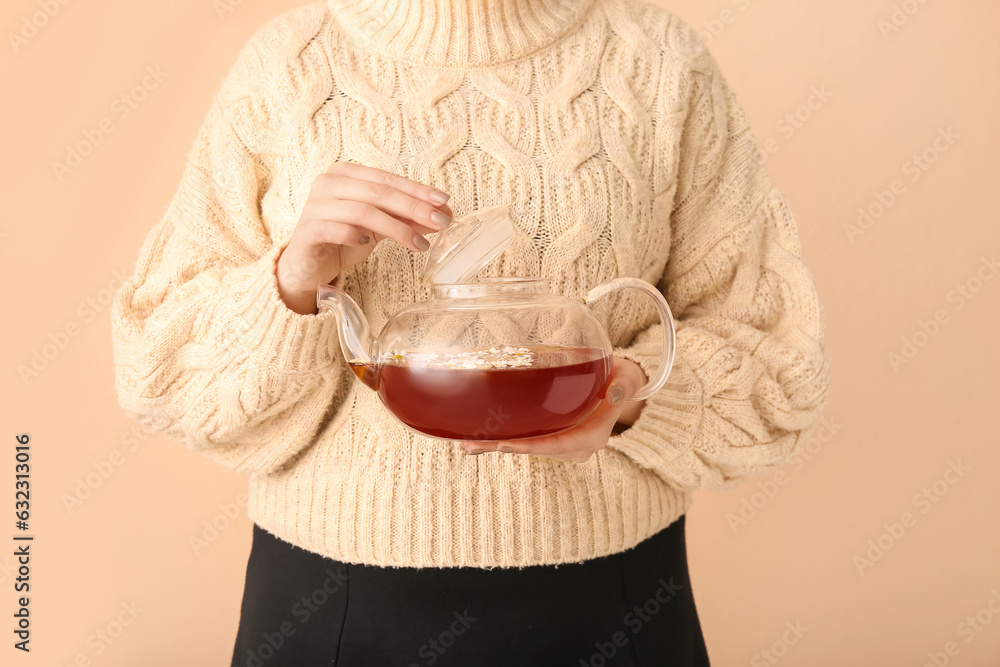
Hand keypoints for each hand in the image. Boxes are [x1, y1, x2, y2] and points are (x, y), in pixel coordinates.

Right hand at [275, 161, 454, 313]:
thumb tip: (444, 214)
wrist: (307, 266)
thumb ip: (406, 218)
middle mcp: (328, 183)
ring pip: (362, 211)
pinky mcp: (307, 230)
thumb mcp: (380, 228)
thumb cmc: (343, 240)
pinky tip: (368, 242)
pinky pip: (335, 228)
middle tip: (441, 222)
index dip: (417, 190)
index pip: (388, 179)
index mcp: (346, 174)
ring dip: (396, 228)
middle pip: (379, 192)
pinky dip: (356, 235)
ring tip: (419, 245)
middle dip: (414, 208)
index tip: (444, 202)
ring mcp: (315, 205)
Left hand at [460, 357, 647, 462]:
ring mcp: (563, 444)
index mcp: (593, 436)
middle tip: (472, 445)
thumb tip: (612, 394)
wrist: (621, 386)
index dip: (533, 446)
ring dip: (498, 447)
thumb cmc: (622, 379)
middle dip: (506, 448)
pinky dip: (504, 441)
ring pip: (529, 448)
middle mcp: (576, 446)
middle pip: (537, 449)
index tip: (507, 445)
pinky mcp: (553, 438)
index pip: (559, 444)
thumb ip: (622, 386)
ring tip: (467, 445)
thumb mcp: (627, 378)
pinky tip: (477, 442)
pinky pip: (527, 441)